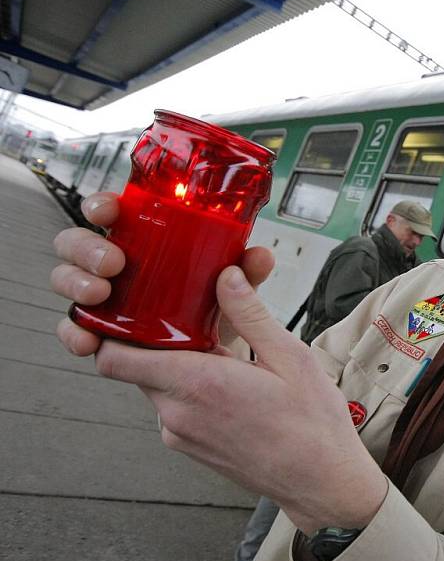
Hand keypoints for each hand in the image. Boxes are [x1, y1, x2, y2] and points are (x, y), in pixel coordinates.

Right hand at [51, 191, 271, 356]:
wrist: (214, 354)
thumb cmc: (215, 306)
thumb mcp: (234, 286)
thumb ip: (247, 271)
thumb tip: (260, 255)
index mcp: (143, 240)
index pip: (110, 211)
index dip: (101, 205)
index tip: (111, 211)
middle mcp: (115, 263)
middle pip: (77, 241)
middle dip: (86, 248)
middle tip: (114, 262)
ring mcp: (103, 296)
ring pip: (66, 279)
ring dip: (76, 283)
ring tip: (101, 294)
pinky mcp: (99, 330)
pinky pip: (73, 327)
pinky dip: (74, 332)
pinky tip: (89, 338)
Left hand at [93, 266, 387, 534]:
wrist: (322, 482)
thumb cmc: (312, 427)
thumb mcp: (290, 358)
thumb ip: (250, 315)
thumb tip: (227, 277)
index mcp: (199, 384)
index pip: (115, 357)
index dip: (113, 330)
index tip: (136, 308)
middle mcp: (179, 413)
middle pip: (138, 364)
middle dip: (163, 337)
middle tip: (201, 318)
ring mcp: (182, 434)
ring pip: (159, 384)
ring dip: (182, 362)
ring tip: (226, 352)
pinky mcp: (191, 446)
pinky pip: (176, 406)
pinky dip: (193, 387)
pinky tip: (231, 381)